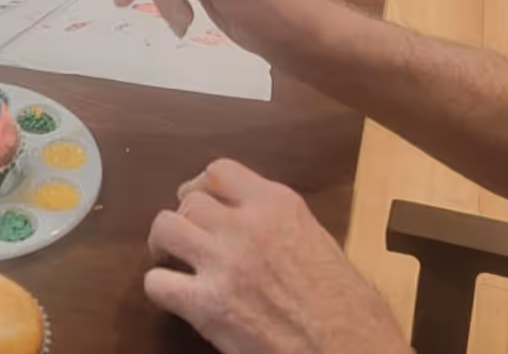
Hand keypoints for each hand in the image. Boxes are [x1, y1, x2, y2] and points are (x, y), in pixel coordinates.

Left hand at [146, 160, 409, 353]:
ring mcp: (224, 262)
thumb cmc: (350, 308)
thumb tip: (257, 226)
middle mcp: (247, 224)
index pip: (219, 171)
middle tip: (188, 238)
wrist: (350, 349)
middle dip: (184, 217)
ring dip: (164, 244)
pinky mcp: (207, 305)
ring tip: (171, 259)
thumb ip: (282, 225)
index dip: (201, 186)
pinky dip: (160, 288)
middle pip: (188, 200)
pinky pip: (157, 283)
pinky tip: (174, 296)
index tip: (201, 202)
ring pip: (165, 228)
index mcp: (278, 204)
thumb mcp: (321, 243)